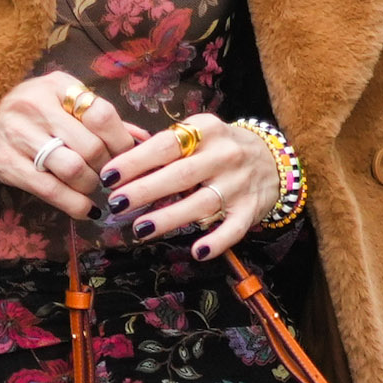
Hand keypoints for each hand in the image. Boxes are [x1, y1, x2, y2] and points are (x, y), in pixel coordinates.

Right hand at [0, 72, 127, 216]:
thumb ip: (99, 117)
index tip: (125, 156)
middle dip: (106, 168)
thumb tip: (143, 139)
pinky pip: (51, 190)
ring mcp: (20, 136)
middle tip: (106, 176)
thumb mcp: (59, 100)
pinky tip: (85, 210)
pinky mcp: (7, 164)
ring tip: (90, 187)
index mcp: (57, 86)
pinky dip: (75, 205)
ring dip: (91, 186)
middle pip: (91, 147)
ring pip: (74, 169)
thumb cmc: (23, 108)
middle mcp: (38, 106)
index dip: (121, 141)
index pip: (102, 114)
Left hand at [97, 112, 277, 258]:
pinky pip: (234, 228)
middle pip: (180, 175)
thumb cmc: (220, 148)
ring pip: (202, 204)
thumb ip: (165, 147)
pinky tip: (198, 252)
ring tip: (140, 229)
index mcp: (206, 131)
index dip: (135, 161)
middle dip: (145, 190)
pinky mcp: (251, 209)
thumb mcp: (198, 135)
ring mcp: (239, 184)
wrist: (274, 160)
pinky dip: (217, 241)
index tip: (109, 176)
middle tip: (116, 204)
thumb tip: (119, 166)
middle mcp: (224, 155)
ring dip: (169, 217)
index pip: (165, 145)